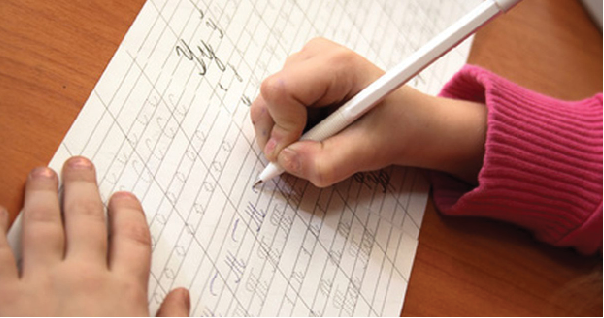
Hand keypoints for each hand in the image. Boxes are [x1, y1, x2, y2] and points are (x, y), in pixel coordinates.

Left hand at [0, 156, 188, 315]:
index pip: (131, 239)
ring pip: (41, 228)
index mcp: (122, 295)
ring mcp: (38, 288)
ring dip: (41, 196)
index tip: (123, 195)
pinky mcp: (1, 300)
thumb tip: (181, 294)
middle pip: (86, 221)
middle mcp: (83, 280)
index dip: (128, 212)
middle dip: (82, 188)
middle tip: (79, 163)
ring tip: (41, 172)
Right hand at [251, 38, 486, 185]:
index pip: (278, 90)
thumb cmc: (396, 128)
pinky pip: (274, 110)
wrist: (408, 122)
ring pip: (267, 107)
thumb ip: (326, 163)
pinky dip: (288, 131)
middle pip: (266, 99)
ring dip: (285, 135)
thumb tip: (285, 161)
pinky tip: (316, 132)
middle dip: (280, 136)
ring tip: (321, 139)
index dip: (282, 127)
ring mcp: (304, 65)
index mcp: (335, 65)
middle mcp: (314, 57)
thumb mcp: (368, 152)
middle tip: (310, 151)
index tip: (300, 149)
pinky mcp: (299, 78)